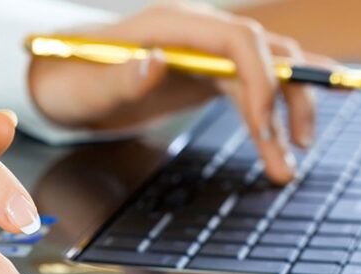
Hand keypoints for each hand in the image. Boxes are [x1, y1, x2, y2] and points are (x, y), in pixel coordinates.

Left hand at [29, 1, 334, 184]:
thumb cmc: (73, 81)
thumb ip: (120, 77)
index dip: (262, 79)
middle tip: (294, 149)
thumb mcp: (89, 87)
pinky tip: (290, 133)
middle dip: (288, 100)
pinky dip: (273, 110)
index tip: (264, 126)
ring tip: (290, 162)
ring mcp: (206, 51)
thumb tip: (155, 64)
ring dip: (287, 111)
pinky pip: (252, 86)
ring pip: (267, 72)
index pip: (239, 40)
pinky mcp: (208, 72)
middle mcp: (198, 31)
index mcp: (173, 23)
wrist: (66, 81)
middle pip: (266, 53)